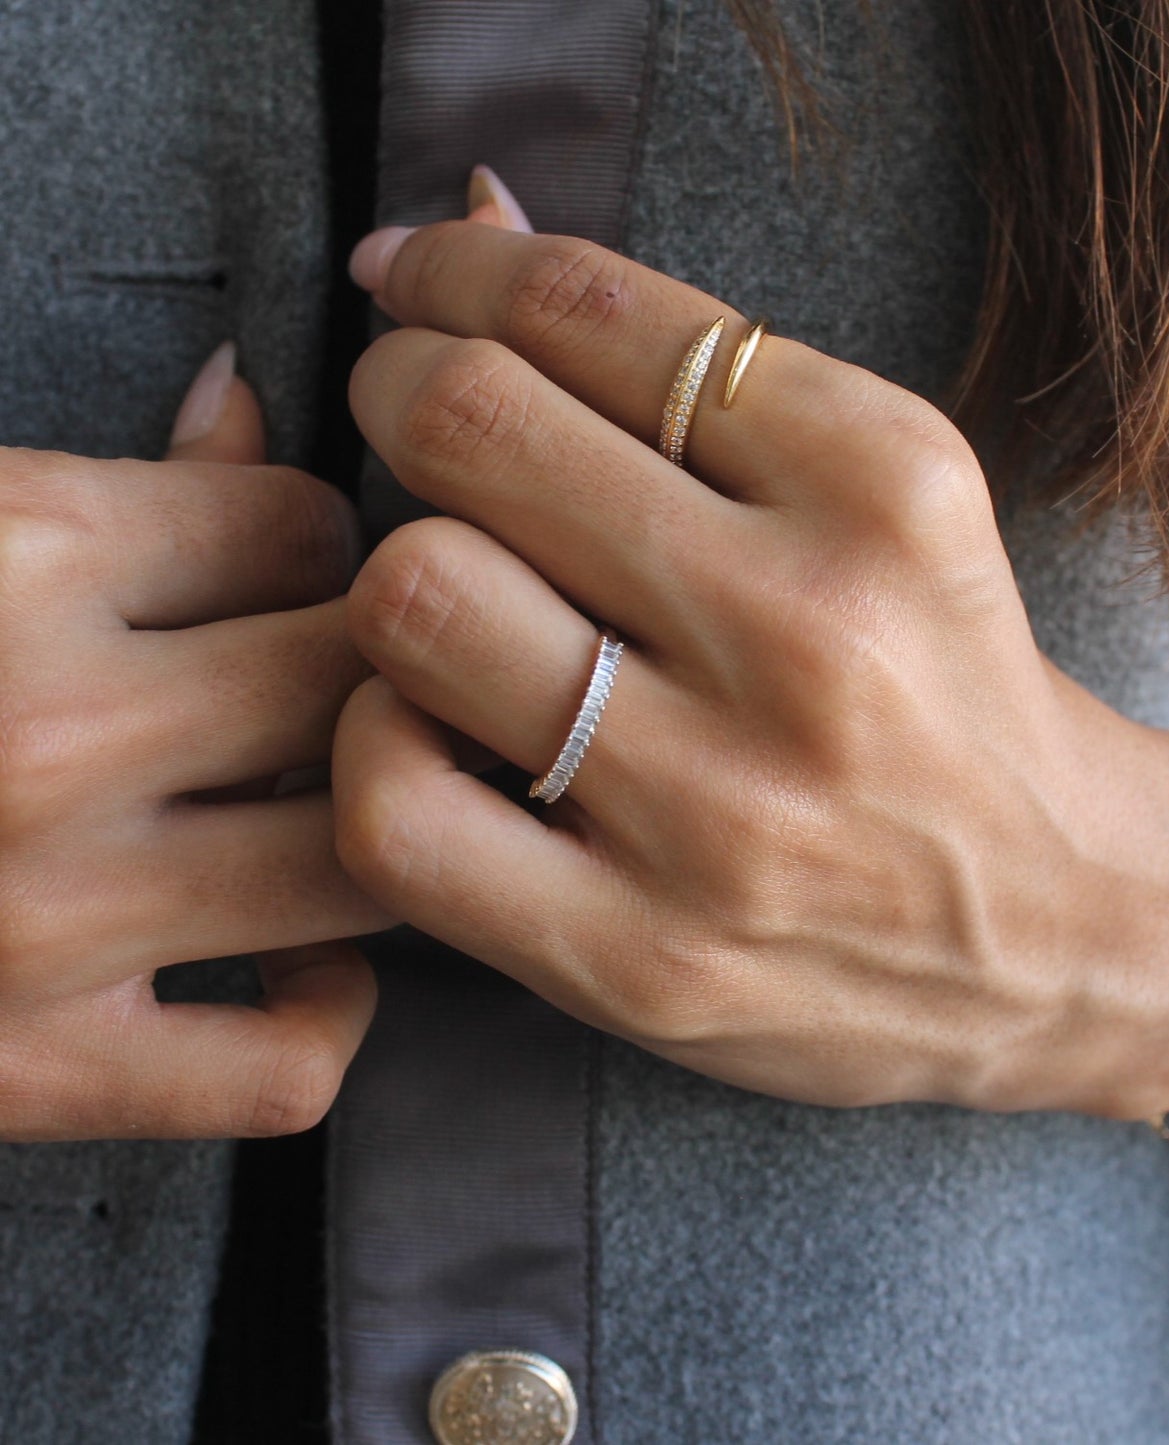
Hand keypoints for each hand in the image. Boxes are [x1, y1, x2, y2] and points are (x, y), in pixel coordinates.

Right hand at [0, 346, 388, 1141]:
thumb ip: (117, 477)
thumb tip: (248, 402)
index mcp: (7, 557)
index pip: (295, 526)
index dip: (313, 536)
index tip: (293, 565)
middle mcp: (40, 737)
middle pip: (352, 681)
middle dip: (373, 665)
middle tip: (343, 675)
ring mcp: (41, 921)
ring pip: (360, 857)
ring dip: (379, 821)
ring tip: (336, 797)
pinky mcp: (23, 1075)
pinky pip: (283, 1069)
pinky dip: (326, 1012)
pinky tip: (298, 956)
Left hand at [334, 220, 1168, 1119]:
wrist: (1061, 921)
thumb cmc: (949, 691)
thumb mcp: (893, 497)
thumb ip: (703, 373)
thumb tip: (474, 229)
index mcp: (884, 482)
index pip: (586, 306)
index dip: (458, 274)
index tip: (420, 284)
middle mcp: (809, 633)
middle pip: (470, 427)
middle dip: (400, 393)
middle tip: (414, 420)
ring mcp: (722, 809)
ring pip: (415, 598)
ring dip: (392, 572)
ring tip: (447, 596)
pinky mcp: (645, 958)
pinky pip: (397, 805)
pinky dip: (376, 743)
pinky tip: (437, 733)